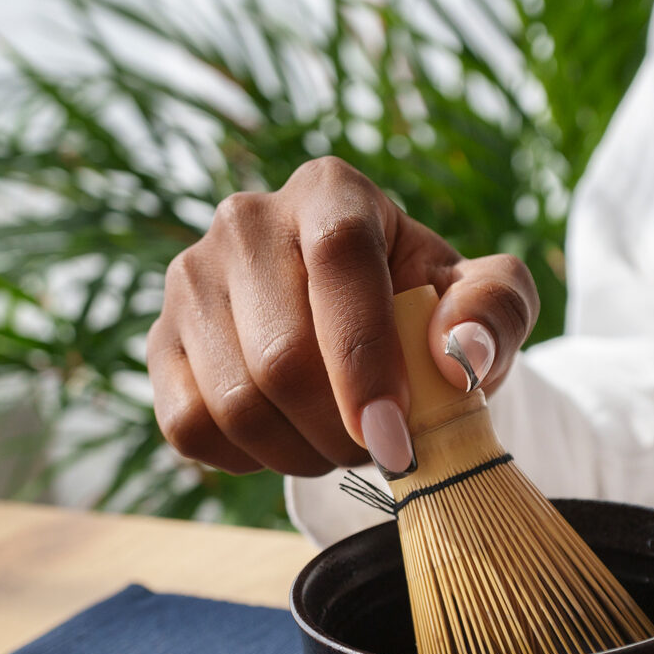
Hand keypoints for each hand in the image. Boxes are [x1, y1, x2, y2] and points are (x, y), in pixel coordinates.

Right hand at [149, 157, 537, 477]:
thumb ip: (495, 310)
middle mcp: (246, 221)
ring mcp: (190, 281)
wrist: (357, 326)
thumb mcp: (485, 298)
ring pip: (236, 401)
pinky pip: (190, 426)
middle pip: (281, 355)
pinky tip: (289, 441)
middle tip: (383, 448)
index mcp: (331, 192)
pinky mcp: (159, 342)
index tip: (395, 433)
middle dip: (342, 429)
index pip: (337, 258)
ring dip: (301, 453)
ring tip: (341, 445)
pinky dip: (249, 460)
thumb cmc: (425, 309)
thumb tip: (457, 353)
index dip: (366, 355)